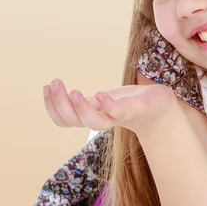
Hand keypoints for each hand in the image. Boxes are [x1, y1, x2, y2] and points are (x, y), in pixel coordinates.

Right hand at [43, 78, 180, 137]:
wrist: (160, 109)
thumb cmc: (130, 103)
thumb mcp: (103, 101)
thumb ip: (87, 102)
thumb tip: (59, 90)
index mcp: (92, 115)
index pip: (64, 120)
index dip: (51, 107)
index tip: (46, 86)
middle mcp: (102, 119)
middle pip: (73, 121)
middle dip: (59, 104)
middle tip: (54, 83)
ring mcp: (118, 117)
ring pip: (93, 122)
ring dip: (80, 109)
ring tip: (73, 91)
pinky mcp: (134, 111)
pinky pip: (118, 113)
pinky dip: (107, 106)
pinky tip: (100, 94)